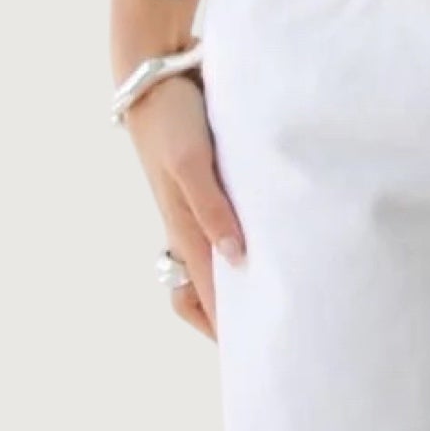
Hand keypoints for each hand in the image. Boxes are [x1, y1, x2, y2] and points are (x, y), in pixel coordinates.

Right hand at [123, 74, 245, 339]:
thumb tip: (236, 259)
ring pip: (214, 258)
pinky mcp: (205, 178)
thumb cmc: (172, 118)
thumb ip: (212, 208)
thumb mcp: (191, 162)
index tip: (254, 357)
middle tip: (266, 334)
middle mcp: (188, 221)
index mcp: (183, 226)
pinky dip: (238, 241)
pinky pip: (222, 224)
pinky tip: (268, 237)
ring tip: (274, 294)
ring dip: (236, 279)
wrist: (155, 73)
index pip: (206, 293)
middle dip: (228, 315)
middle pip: (204, 286)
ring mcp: (195, 201)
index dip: (227, 327)